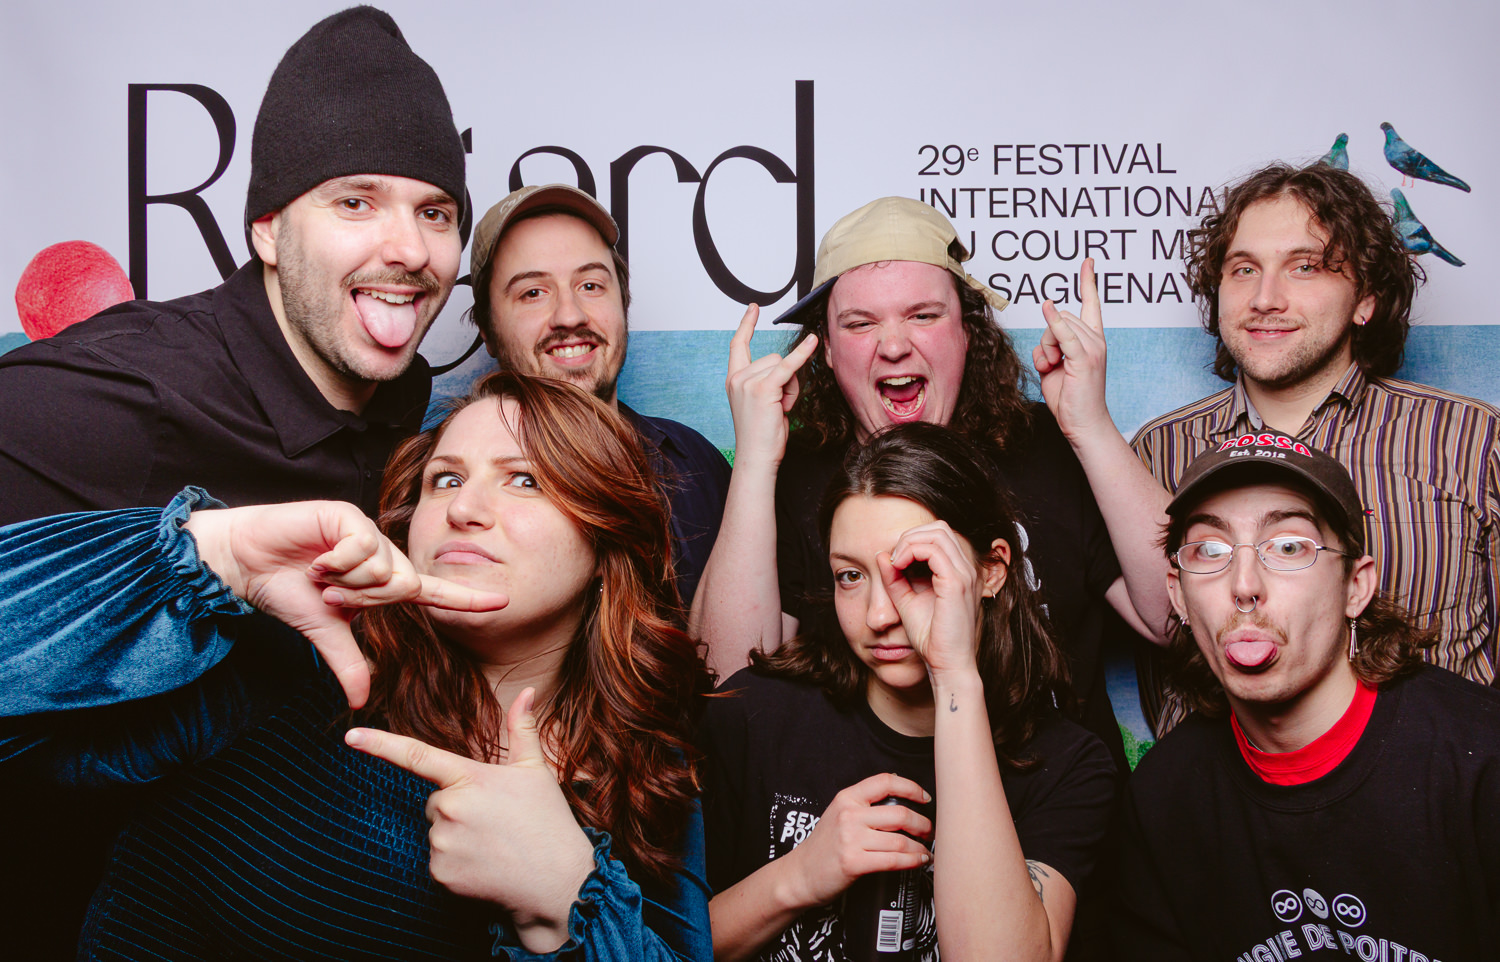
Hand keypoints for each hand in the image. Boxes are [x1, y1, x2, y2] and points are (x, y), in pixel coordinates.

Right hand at [184, 502, 506, 707]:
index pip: (432, 592)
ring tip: (320, 572)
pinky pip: (363, 546)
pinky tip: (317, 556)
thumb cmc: (286, 589)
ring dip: (349, 580)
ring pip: (385, 567)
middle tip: (331, 593)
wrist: (246, 561)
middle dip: (364, 599)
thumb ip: (348, 662)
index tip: (503, 601)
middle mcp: (382, 555)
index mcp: (381, 581)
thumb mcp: (324, 632)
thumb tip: (361, 702)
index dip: (467, 597)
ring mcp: (367, 533)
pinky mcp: (348, 516)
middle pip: (403, 585)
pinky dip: (338, 559)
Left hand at [347, 689, 594, 952]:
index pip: (417, 755)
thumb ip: (523, 727)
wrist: (558, 881)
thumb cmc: (548, 820)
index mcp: (470, 778)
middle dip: (457, 808)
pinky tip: (485, 864)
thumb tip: (526, 691)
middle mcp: (450, 808)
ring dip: (457, 836)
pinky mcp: (440, 873)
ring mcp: (442, 843)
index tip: (351, 735)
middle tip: (494, 820)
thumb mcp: (536, 770)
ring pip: (436, 831)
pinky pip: (437, 860)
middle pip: (435, 802)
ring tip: (493, 844)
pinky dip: (456, 863)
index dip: (380, 744)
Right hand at [725, 303, 818, 467]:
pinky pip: (788, 367)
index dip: (746, 324)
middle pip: (772, 357)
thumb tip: (790, 366)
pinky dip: (802, 355)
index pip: (738, 344)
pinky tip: (813, 342)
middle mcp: (737, 378)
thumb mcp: (763, 402)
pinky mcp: (763, 388)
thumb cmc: (762, 435)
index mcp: (734, 380)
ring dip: (790, 387)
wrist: (756, 457)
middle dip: (784, 379)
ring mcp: (748, 382)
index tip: (753, 307)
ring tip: (780, 409)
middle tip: (778, 406)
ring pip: (782, 365)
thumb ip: (770, 381)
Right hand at [782, 773, 931, 908]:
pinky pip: (893, 860)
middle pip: (900, 813)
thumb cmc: (824, 846)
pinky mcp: (853, 862)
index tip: (925, 798)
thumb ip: (864, 805)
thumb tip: (904, 804)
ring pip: (900, 840)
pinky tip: (918, 861)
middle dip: (923, 824)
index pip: (886, 781)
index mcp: (847, 797)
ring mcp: (850, 838)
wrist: (801, 874)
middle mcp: (849, 814)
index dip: (912, 787)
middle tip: (929, 832)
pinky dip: (912, 861)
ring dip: (920, 847)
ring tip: (925, 851)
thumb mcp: (839, 814)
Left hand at [877, 522, 992, 677]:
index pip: (939, 534)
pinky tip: (898, 567)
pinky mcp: (956, 583)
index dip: (913, 540)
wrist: (946, 663)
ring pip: (937, 532)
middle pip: (939, 527)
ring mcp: (965, 574)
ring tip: (895, 562)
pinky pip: (933, 549)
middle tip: (894, 558)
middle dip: (911, 536)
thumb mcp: (907, 601)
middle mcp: (967, 568)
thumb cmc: (931, 637)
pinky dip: (911, 551)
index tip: (894, 562)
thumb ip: (895, 578)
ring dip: (909, 541)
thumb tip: (881, 554)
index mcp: (960, 570)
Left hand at [1033, 258, 1114, 441]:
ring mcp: (1092, 348)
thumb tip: (1046, 338)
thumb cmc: (1069, 397)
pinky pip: (1064, 334)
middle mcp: (1095, 340)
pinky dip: (1054, 322)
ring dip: (1045, 347)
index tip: (1088, 262)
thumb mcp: (1054, 366)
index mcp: (1091, 339)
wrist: (1083, 423)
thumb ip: (1050, 346)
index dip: (1088, 282)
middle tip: (1051, 363)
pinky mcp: (1083, 359)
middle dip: (1046, 337)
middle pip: (1061, 316)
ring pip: (1056, 326)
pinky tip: (1047, 308)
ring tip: (1053, 369)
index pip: (1091, 304)